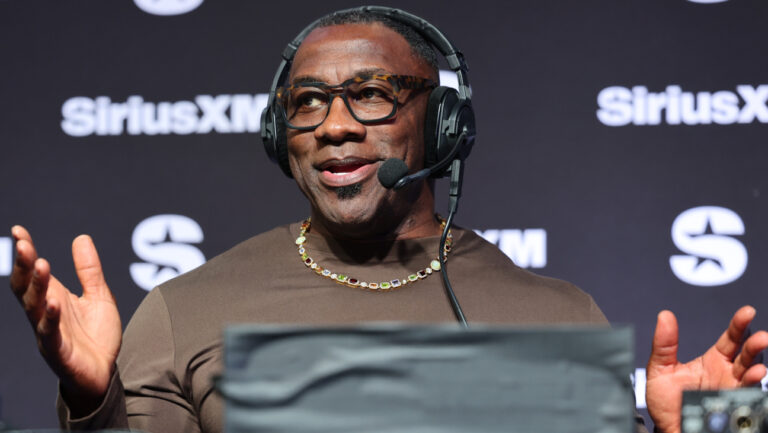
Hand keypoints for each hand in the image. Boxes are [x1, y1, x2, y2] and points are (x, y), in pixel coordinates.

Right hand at [9, 225, 121, 414]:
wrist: (104, 374)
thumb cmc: (96, 336)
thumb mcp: (98, 296)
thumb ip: (89, 271)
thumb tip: (81, 238)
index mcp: (53, 298)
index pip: (32, 272)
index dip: (26, 252)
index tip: (19, 231)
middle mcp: (45, 313)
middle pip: (26, 287)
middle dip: (23, 265)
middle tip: (22, 244)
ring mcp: (48, 332)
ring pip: (35, 307)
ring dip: (37, 286)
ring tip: (42, 264)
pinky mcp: (58, 351)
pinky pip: (50, 333)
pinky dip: (51, 318)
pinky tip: (54, 302)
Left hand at [645, 306, 767, 432]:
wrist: (666, 429)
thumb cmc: (666, 401)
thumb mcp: (660, 369)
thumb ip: (664, 344)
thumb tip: (664, 316)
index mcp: (713, 361)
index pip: (730, 338)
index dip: (739, 324)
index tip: (747, 312)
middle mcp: (727, 374)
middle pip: (747, 355)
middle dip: (755, 345)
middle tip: (760, 337)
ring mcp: (732, 391)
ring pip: (751, 376)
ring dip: (757, 369)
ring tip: (757, 366)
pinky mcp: (733, 408)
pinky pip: (746, 398)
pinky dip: (751, 389)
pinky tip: (753, 380)